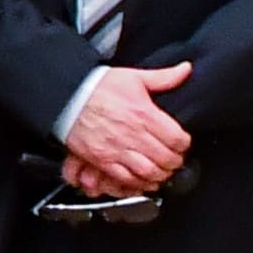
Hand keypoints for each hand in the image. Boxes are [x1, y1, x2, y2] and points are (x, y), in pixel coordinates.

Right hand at [60, 61, 194, 198]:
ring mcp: (118, 150)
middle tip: (175, 160)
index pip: (178, 139)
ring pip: (149, 172)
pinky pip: (126, 178)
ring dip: (160, 175)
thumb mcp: (134, 77)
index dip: (184, 144)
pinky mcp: (102, 160)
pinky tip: (142, 180)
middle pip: (166, 158)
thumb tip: (185, 70)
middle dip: (175, 162)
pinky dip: (138, 183)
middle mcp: (133, 134)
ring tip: (161, 171)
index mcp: (145, 114)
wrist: (67, 97)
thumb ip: (163, 77)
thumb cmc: (97, 87)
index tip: (182, 143)